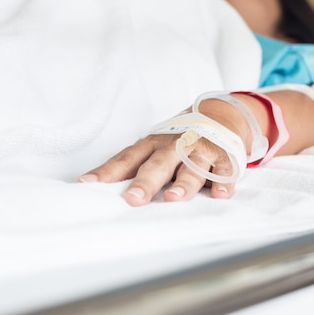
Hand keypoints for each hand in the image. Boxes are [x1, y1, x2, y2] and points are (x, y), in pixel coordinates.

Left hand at [79, 132, 237, 206]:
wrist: (220, 115)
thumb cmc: (178, 141)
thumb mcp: (154, 149)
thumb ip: (134, 168)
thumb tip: (99, 189)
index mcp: (152, 145)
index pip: (126, 159)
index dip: (108, 171)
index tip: (88, 183)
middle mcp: (173, 146)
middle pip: (157, 164)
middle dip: (145, 182)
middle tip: (132, 199)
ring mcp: (200, 150)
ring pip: (192, 166)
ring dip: (183, 183)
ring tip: (174, 198)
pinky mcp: (224, 156)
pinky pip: (225, 169)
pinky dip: (223, 182)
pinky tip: (220, 195)